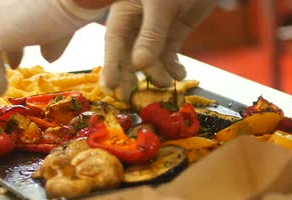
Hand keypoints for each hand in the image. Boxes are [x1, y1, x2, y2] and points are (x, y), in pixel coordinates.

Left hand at [0, 0, 106, 95]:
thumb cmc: (75, 4)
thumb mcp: (63, 25)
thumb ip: (52, 41)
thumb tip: (48, 58)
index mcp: (16, 1)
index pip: (3, 22)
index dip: (10, 43)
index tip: (15, 62)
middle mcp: (2, 5)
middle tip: (9, 69)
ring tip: (0, 87)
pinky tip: (1, 90)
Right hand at [101, 0, 217, 99]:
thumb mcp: (161, 5)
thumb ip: (151, 35)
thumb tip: (140, 65)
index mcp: (126, 12)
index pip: (114, 43)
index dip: (111, 66)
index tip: (111, 88)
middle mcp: (138, 23)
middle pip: (129, 55)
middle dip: (131, 77)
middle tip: (131, 98)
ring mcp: (157, 28)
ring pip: (151, 58)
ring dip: (158, 73)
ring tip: (167, 82)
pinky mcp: (175, 30)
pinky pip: (169, 54)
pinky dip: (173, 67)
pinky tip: (179, 74)